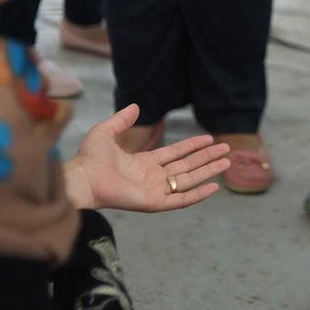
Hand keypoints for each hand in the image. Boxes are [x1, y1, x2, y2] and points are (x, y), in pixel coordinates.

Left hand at [63, 104, 230, 211]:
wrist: (83, 178)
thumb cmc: (90, 158)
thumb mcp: (106, 131)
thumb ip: (122, 120)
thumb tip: (136, 106)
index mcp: (144, 163)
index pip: (176, 153)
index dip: (193, 146)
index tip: (209, 139)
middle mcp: (153, 177)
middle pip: (187, 166)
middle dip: (207, 158)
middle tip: (226, 150)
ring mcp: (155, 191)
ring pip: (189, 180)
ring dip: (208, 171)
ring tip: (227, 162)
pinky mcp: (154, 203)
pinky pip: (181, 200)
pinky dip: (198, 194)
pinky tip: (214, 186)